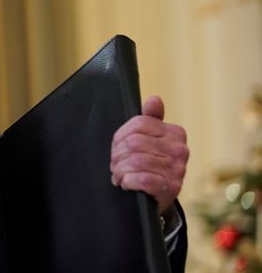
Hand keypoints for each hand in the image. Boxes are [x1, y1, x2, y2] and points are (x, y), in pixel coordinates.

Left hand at [110, 96, 188, 213]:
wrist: (157, 197)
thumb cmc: (150, 164)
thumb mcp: (149, 139)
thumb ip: (151, 119)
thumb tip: (155, 99)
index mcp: (175, 133)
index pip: (139, 124)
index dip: (120, 136)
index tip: (117, 147)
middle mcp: (180, 150)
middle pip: (134, 142)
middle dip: (118, 155)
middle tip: (116, 164)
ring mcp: (177, 170)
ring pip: (135, 161)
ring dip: (120, 170)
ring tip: (119, 175)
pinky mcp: (170, 188)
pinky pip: (141, 179)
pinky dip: (128, 181)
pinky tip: (127, 183)